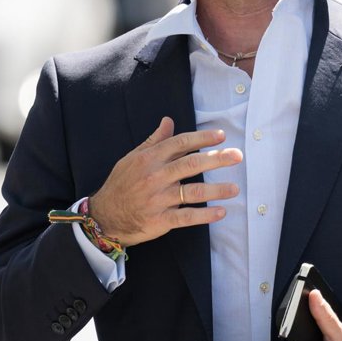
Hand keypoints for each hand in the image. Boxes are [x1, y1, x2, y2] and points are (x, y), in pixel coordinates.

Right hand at [87, 116, 242, 245]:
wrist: (104, 216)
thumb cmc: (121, 184)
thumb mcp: (133, 158)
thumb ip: (154, 141)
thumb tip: (168, 120)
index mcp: (149, 159)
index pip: (180, 143)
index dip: (202, 139)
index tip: (221, 136)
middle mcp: (155, 177)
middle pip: (191, 164)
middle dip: (217, 159)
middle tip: (237, 156)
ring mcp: (158, 199)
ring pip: (192, 192)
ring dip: (216, 189)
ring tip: (235, 188)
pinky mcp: (160, 220)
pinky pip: (186, 217)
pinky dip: (205, 215)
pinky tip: (221, 212)